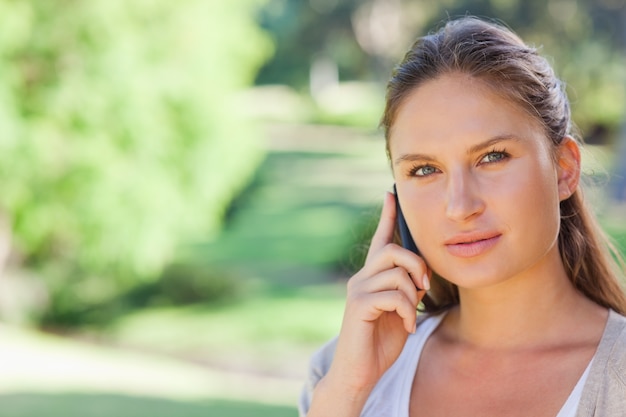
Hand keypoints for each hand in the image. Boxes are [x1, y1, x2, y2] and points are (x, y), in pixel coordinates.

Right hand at [327, 191, 429, 393]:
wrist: (360, 371)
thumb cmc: (380, 341)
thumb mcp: (401, 311)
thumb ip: (407, 290)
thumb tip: (421, 275)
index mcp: (372, 277)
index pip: (380, 240)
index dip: (386, 217)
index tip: (390, 194)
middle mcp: (361, 278)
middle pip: (392, 251)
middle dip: (416, 265)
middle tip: (424, 287)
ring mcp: (358, 290)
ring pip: (395, 272)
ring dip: (413, 295)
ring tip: (412, 314)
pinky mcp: (358, 306)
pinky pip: (393, 295)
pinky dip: (408, 311)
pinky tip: (407, 326)